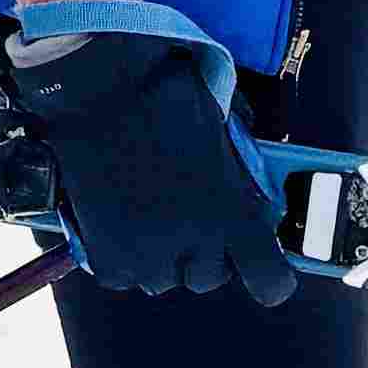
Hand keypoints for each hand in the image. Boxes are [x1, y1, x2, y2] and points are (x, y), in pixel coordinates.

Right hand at [4, 0, 292, 306]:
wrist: (97, 89)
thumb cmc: (164, 95)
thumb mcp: (224, 129)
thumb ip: (243, 169)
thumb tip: (257, 195)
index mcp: (232, 211)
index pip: (270, 278)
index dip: (270, 278)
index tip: (262, 268)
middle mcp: (195, 242)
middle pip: (210, 277)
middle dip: (205, 253)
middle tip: (189, 218)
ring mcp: (148, 255)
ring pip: (165, 278)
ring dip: (163, 256)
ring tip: (149, 212)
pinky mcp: (107, 259)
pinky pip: (125, 274)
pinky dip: (123, 255)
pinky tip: (120, 218)